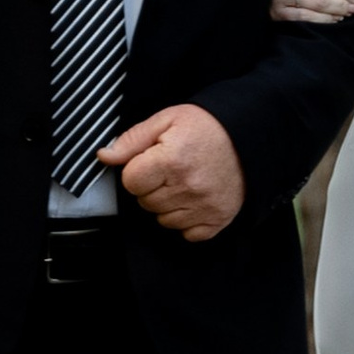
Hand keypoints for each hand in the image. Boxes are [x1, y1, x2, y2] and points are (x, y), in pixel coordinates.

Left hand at [100, 102, 245, 242]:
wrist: (249, 137)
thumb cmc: (208, 126)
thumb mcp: (166, 120)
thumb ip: (132, 140)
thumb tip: (104, 156)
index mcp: (172, 160)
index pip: (130, 182)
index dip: (137, 170)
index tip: (151, 161)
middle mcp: (188, 188)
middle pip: (145, 202)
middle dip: (151, 186)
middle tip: (170, 169)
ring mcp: (204, 208)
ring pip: (162, 220)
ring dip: (167, 204)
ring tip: (183, 182)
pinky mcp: (217, 220)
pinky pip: (186, 234)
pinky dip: (187, 220)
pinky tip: (194, 199)